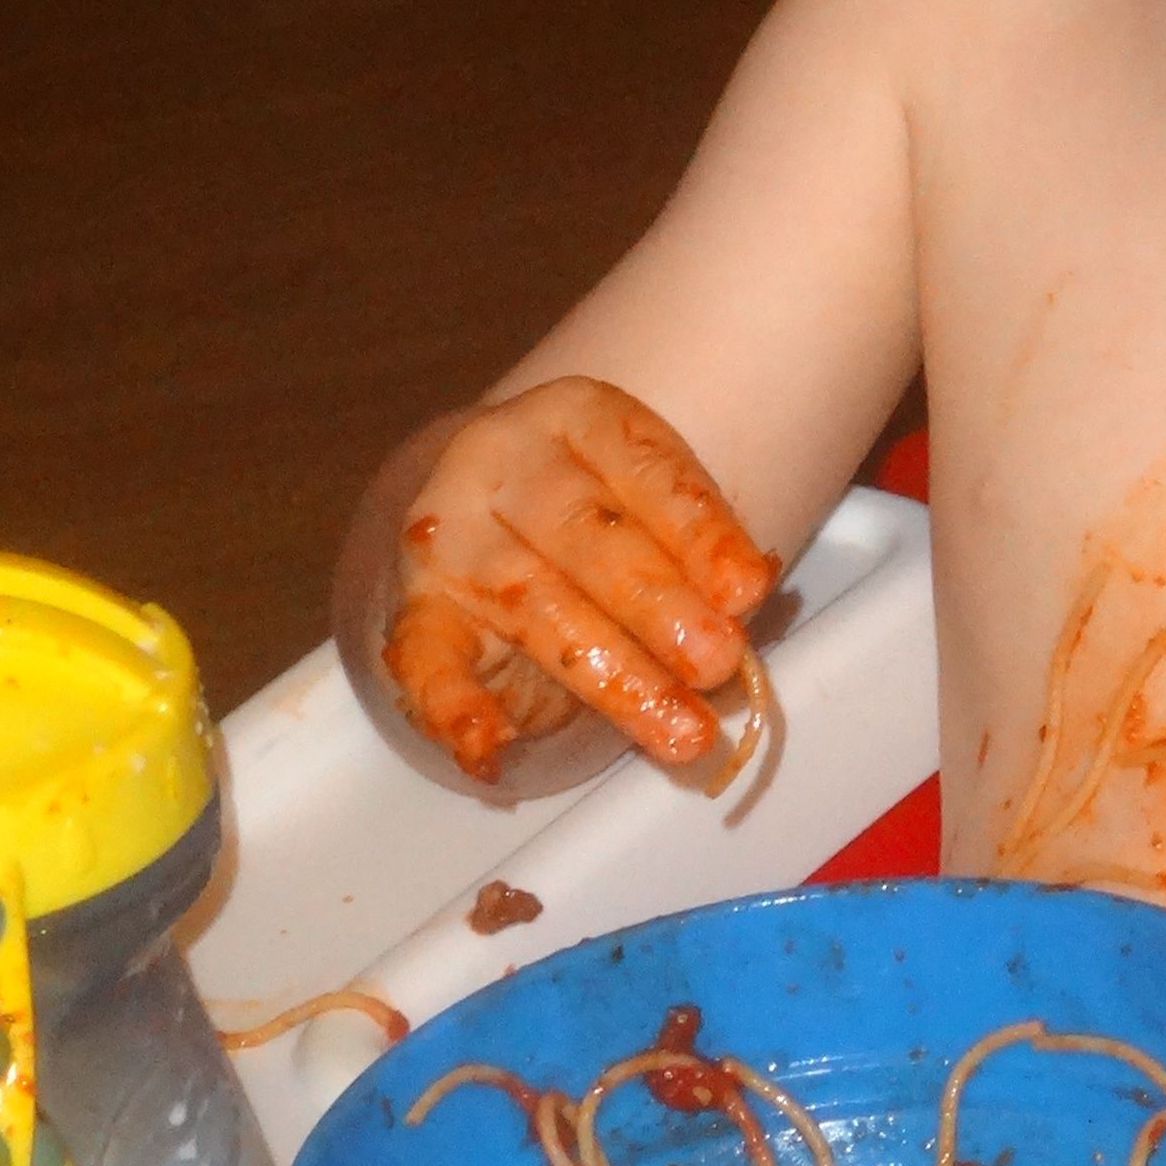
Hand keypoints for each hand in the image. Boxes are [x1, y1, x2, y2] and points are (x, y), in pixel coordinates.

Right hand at [377, 380, 774, 781]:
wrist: (495, 524)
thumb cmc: (604, 518)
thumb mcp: (652, 508)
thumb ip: (696, 556)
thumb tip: (745, 605)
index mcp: (578, 417)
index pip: (645, 467)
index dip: (700, 531)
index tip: (750, 591)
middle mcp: (504, 462)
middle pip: (585, 533)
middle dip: (657, 604)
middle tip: (718, 663)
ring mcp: (450, 535)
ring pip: (530, 603)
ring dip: (609, 674)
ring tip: (675, 730)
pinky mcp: (416, 607)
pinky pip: (425, 659)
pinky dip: (453, 708)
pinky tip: (490, 748)